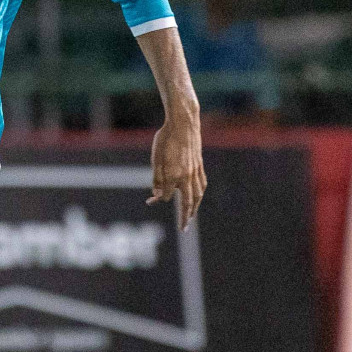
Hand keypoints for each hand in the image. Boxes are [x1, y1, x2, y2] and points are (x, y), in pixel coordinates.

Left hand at [148, 113, 205, 231]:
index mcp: (175, 175)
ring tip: (190, 216)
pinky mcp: (200, 165)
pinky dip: (200, 194)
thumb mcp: (155, 158)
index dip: (157, 199)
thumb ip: (157, 179)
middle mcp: (188, 176)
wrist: (183, 122)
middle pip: (188, 202)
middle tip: (184, 229)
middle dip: (185, 217)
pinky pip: (202, 184)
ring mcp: (196, 171)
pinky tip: (198, 196)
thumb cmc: (165, 139)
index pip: (168, 196)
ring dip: (195, 208)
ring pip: (198, 195)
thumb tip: (158, 196)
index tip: (150, 201)